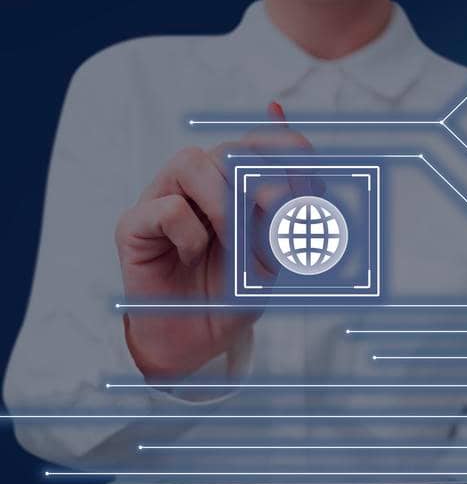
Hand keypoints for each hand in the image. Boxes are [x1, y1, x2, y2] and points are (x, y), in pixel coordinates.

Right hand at [116, 103, 311, 379]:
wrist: (196, 339)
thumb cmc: (230, 295)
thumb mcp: (272, 256)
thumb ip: (285, 220)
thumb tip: (314, 184)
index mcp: (234, 185)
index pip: (259, 143)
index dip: (288, 153)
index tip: (314, 187)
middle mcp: (199, 184)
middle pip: (229, 149)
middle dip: (264, 178)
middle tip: (280, 215)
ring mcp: (163, 198)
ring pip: (191, 162)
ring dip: (224, 202)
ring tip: (235, 243)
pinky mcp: (135, 225)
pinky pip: (167, 208)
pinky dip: (191, 234)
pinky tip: (193, 256)